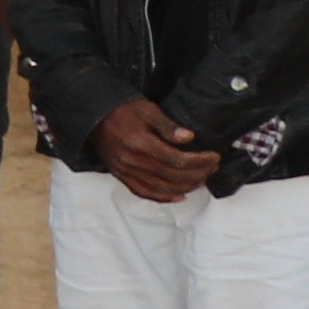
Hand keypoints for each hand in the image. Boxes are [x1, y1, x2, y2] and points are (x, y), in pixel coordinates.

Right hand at [93, 98, 221, 203]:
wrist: (93, 117)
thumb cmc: (123, 110)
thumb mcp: (147, 109)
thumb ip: (168, 125)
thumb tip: (189, 138)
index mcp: (140, 143)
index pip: (178, 160)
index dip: (200, 161)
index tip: (214, 156)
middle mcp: (133, 161)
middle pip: (173, 176)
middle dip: (198, 174)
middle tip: (213, 167)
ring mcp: (126, 171)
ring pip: (162, 188)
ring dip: (186, 186)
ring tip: (201, 179)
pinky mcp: (121, 176)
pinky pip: (145, 193)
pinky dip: (164, 198)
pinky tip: (179, 196)